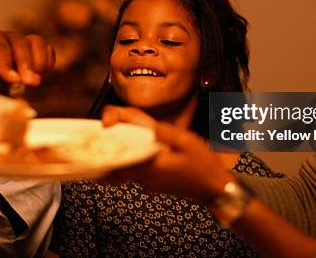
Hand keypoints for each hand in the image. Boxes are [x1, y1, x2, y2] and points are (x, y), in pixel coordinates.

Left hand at [0, 29, 54, 93]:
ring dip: (38, 64)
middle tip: (30, 83)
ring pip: (37, 43)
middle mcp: (7, 37)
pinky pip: (48, 51)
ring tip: (33, 82)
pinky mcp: (38, 50)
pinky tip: (40, 76)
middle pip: (20, 43)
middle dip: (26, 64)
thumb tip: (15, 83)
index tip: (14, 80)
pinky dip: (47, 64)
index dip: (7, 64)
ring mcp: (24, 42)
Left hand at [102, 105, 233, 203]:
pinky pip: (135, 174)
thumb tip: (147, 126)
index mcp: (150, 167)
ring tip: (114, 141)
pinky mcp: (155, 185)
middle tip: (102, 138)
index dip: (104, 153)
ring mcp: (150, 184)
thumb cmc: (203, 165)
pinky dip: (129, 164)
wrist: (214, 188)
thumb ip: (164, 133)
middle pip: (115, 172)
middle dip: (106, 156)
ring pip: (124, 174)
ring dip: (117, 160)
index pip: (117, 165)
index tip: (100, 137)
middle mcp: (146, 179)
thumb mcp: (186, 142)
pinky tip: (134, 150)